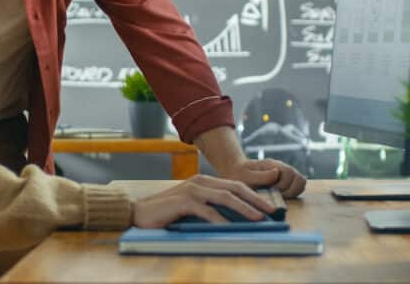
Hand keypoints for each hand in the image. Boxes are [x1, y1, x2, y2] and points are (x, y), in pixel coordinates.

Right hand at [131, 175, 276, 227]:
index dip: (254, 195)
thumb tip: (237, 220)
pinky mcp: (183, 201)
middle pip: (234, 188)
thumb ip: (211, 208)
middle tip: (271, 211)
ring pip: (224, 197)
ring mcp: (191, 190)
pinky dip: (221, 220)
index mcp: (204, 181)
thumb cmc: (168, 213)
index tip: (269, 206)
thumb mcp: (193, 207)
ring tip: (258, 218)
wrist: (139, 213)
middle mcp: (200, 182)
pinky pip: (207, 211)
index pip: (235, 185)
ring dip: (244, 208)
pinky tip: (231, 228)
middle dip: (255, 199)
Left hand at [218, 158, 306, 197]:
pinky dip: (293, 193)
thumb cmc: (239, 175)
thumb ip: (260, 176)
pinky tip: (280, 196)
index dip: (284, 184)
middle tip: (277, 195)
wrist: (236, 173)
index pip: (290, 172)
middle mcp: (281, 168)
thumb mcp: (246, 176)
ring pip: (301, 182)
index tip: (274, 191)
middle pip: (300, 178)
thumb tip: (277, 172)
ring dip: (293, 192)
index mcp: (272, 165)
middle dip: (291, 190)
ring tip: (280, 196)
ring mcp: (284, 175)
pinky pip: (297, 187)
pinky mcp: (286, 182)